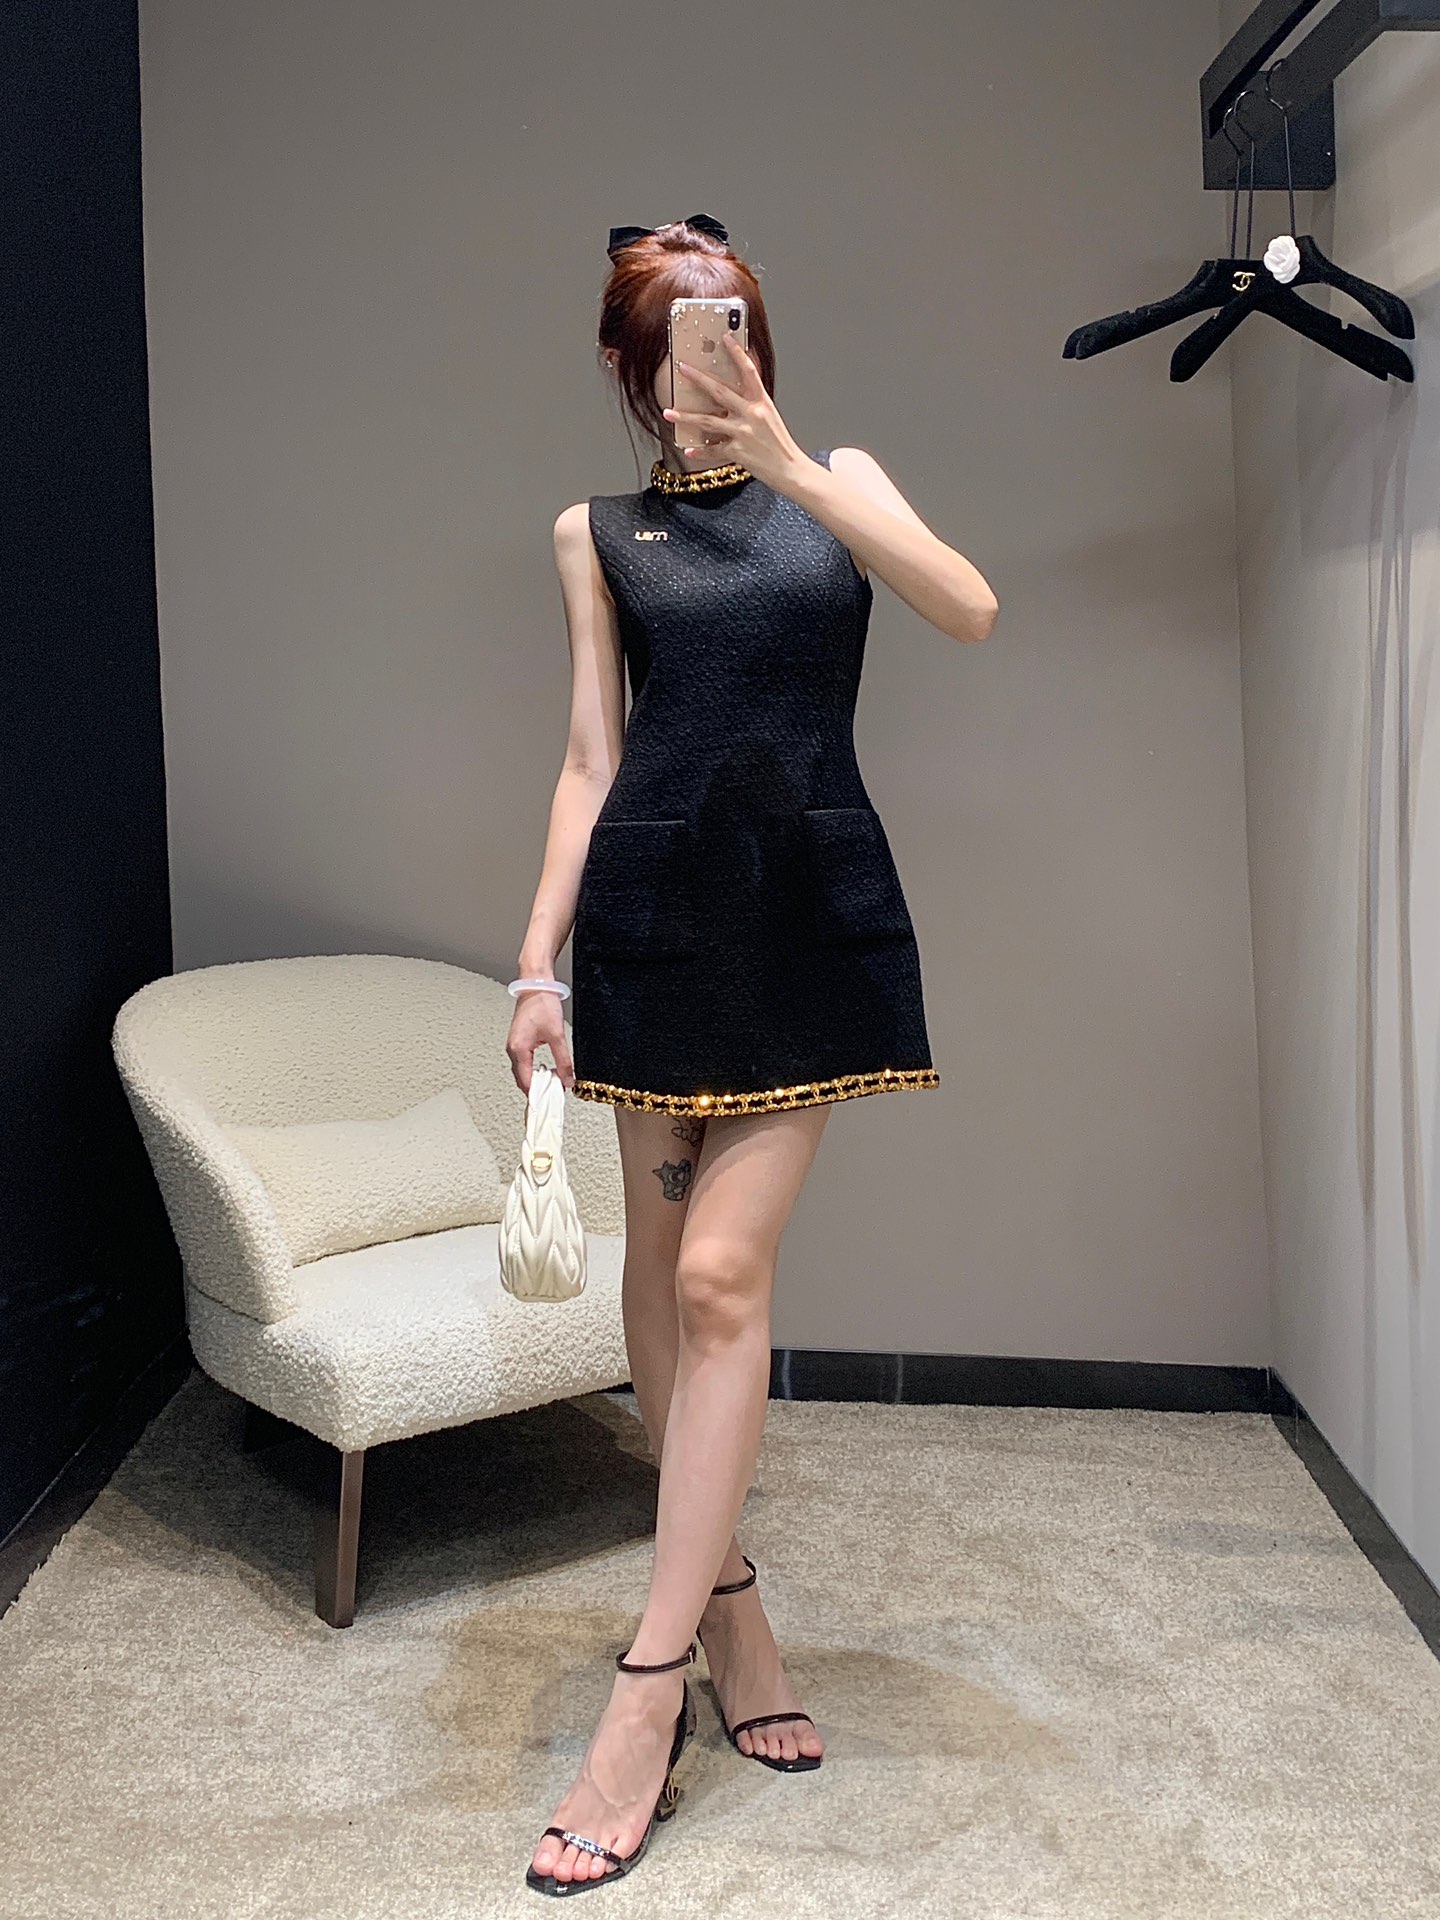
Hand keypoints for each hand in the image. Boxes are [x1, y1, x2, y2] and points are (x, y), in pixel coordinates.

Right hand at [506, 989, 574, 1094]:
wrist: (536, 987)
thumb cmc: (542, 1005)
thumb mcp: (557, 1035)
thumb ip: (563, 1060)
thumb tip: (567, 1079)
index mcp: (519, 1049)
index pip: (526, 1082)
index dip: (537, 1095)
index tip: (548, 1104)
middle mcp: (512, 1049)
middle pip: (521, 1080)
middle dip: (536, 1091)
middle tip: (552, 1097)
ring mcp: (513, 1046)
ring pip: (521, 1072)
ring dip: (535, 1081)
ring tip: (551, 1086)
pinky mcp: (518, 1042)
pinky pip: (523, 1063)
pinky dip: (532, 1071)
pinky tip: (545, 1072)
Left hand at [663, 334, 806, 491]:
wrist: (791, 470)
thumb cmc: (779, 444)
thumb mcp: (769, 417)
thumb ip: (751, 405)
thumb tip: (727, 397)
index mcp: (762, 402)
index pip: (748, 371)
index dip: (737, 353)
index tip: (725, 337)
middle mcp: (752, 414)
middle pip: (720, 391)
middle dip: (698, 378)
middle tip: (682, 367)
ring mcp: (743, 433)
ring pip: (707, 421)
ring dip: (685, 416)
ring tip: (668, 412)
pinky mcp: (737, 451)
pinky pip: (713, 450)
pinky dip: (700, 452)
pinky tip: (688, 450)